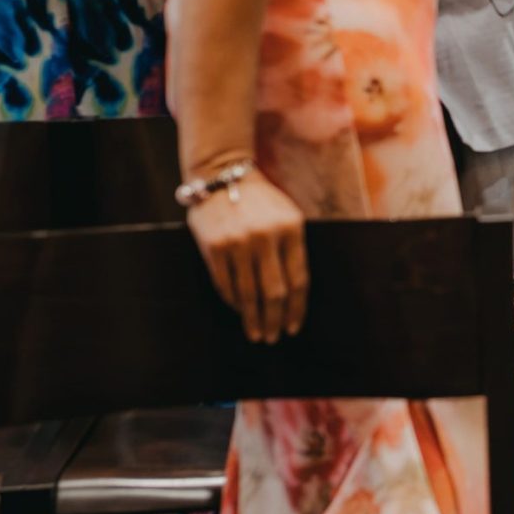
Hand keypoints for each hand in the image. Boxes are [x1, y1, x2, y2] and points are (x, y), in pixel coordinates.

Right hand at [186, 164, 308, 343]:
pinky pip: (226, 285)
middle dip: (275, 320)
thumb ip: (292, 249)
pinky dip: (234, 303)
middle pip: (275, 293)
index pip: (299, 280)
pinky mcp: (215, 247)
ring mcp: (239, 242)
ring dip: (253, 318)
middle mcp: (266, 237)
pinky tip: (239, 311)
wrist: (222, 176)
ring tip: (256, 333)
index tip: (294, 327)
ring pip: (249, 294)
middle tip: (273, 337)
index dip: (297, 309)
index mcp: (291, 229)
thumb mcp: (286, 216)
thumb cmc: (260, 201)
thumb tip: (293, 296)